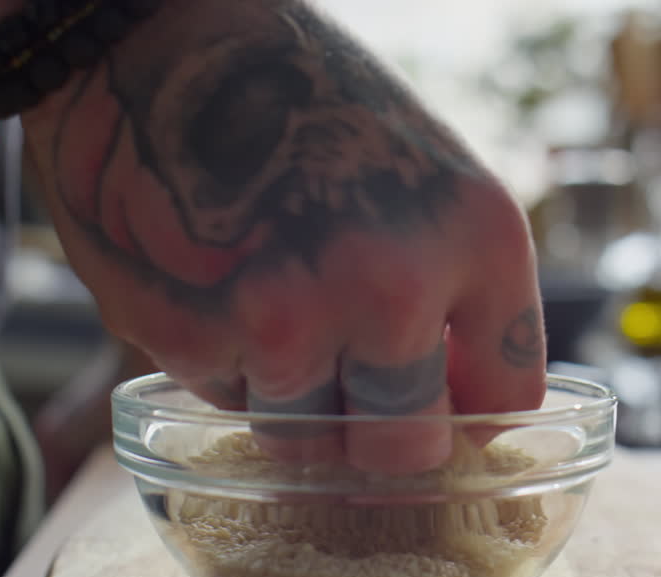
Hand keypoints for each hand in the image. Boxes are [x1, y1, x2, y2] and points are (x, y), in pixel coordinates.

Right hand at [21, 0, 545, 472]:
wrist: (150, 39)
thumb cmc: (296, 96)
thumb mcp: (421, 169)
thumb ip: (452, 282)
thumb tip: (451, 396)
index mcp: (478, 233)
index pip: (509, 394)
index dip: (472, 414)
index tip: (443, 412)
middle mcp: (393, 287)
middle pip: (405, 451)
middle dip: (379, 438)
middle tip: (353, 405)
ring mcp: (287, 323)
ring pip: (306, 445)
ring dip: (294, 406)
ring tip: (270, 317)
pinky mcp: (189, 340)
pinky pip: (229, 403)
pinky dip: (227, 367)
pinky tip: (213, 286)